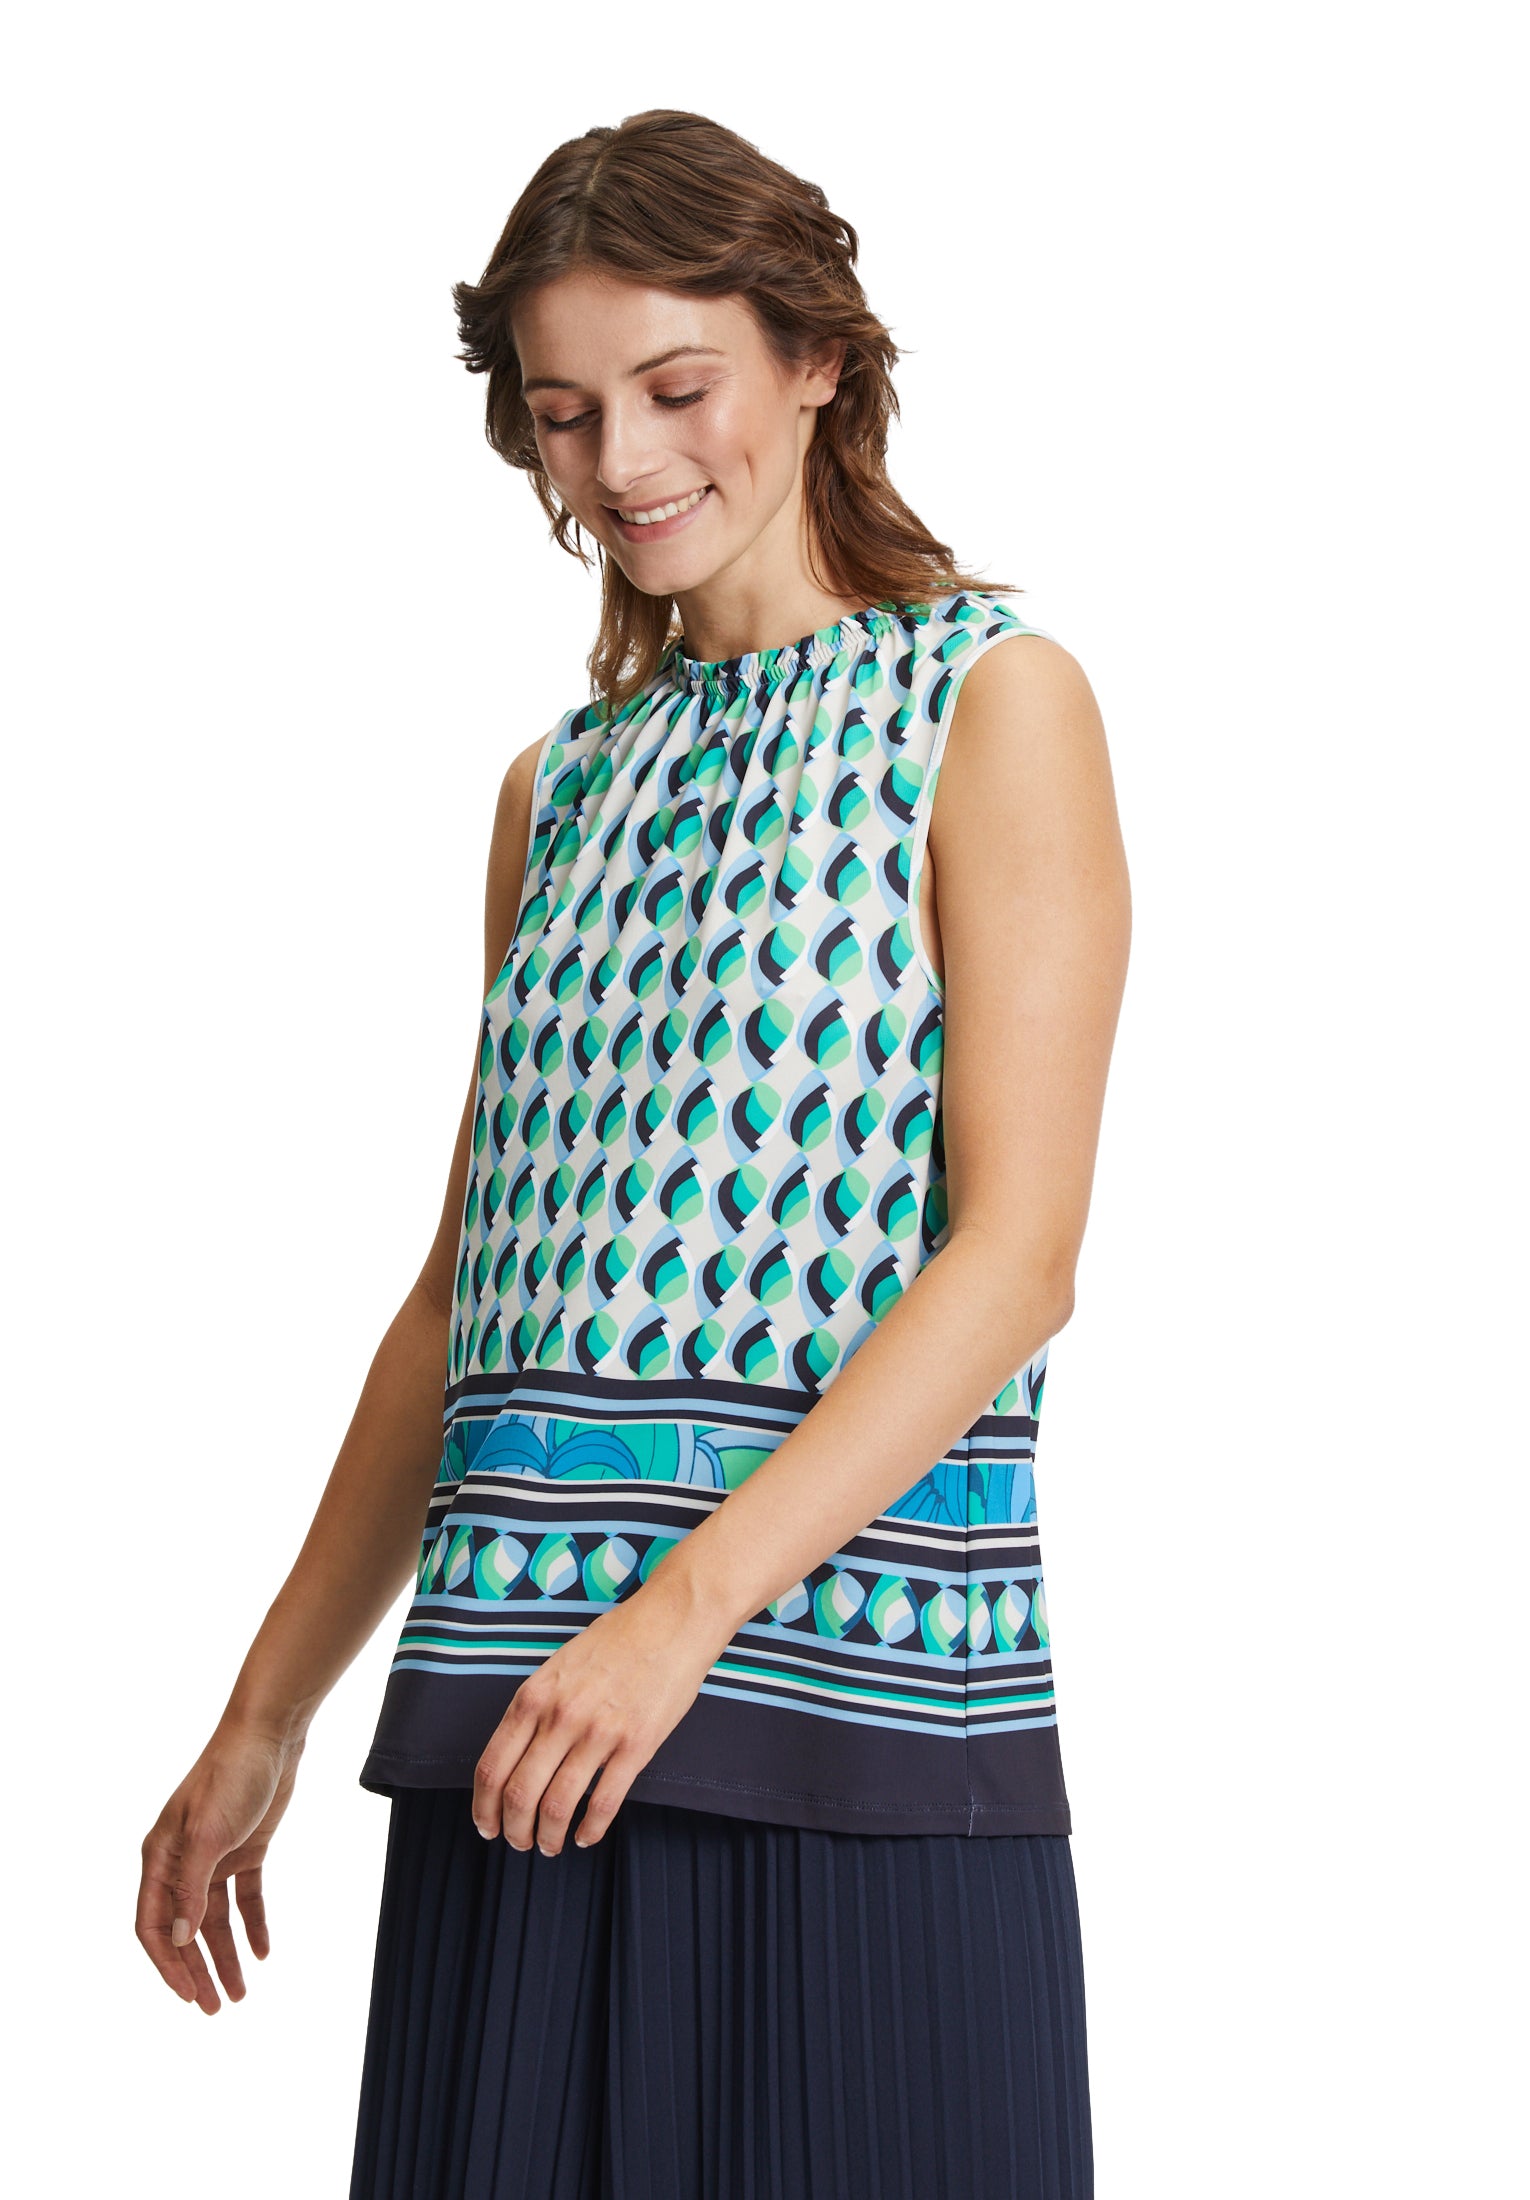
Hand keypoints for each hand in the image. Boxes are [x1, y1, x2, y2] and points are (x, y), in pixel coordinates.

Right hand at [136, 1722, 304, 2013]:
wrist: (270, 1735)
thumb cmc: (231, 1776)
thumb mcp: (208, 1835)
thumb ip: (191, 1889)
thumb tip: (178, 1938)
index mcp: (161, 1857)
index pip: (152, 1925)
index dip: (167, 1963)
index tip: (189, 1995)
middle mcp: (183, 1861)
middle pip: (185, 1929)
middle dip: (198, 1970)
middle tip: (216, 2008)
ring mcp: (215, 1855)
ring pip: (215, 1920)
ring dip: (225, 1955)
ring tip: (240, 1994)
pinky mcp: (246, 1848)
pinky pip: (246, 1897)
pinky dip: (253, 1924)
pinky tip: (264, 1951)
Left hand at [472, 1570, 731, 1854]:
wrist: (670, 1622)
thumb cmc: (615, 1641)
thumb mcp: (558, 1667)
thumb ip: (534, 1709)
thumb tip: (515, 1757)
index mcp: (533, 1696)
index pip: (492, 1767)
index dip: (484, 1807)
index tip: (487, 1824)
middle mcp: (560, 1716)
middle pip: (519, 1794)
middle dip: (514, 1830)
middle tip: (519, 1843)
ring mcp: (598, 1733)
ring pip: (557, 1806)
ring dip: (549, 1837)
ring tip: (551, 1845)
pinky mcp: (636, 1746)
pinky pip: (604, 1803)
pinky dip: (590, 1830)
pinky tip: (586, 1837)